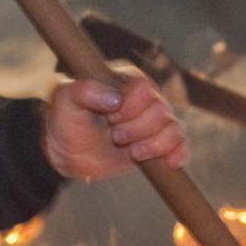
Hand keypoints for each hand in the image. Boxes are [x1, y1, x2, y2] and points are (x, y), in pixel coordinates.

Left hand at [45, 74, 188, 180]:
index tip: (109, 117)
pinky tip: (169, 163)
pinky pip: (181, 146)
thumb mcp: (64, 100)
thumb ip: (84, 90)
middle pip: (161, 111)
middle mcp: (145, 99)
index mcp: (126, 81)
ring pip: (174, 129)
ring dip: (153, 145)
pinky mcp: (158, 144)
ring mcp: (154, 122)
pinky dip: (178, 154)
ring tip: (132, 153)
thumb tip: (115, 100)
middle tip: (115, 136)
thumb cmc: (65, 120)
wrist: (67, 152)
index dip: (130, 108)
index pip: (144, 89)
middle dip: (137, 130)